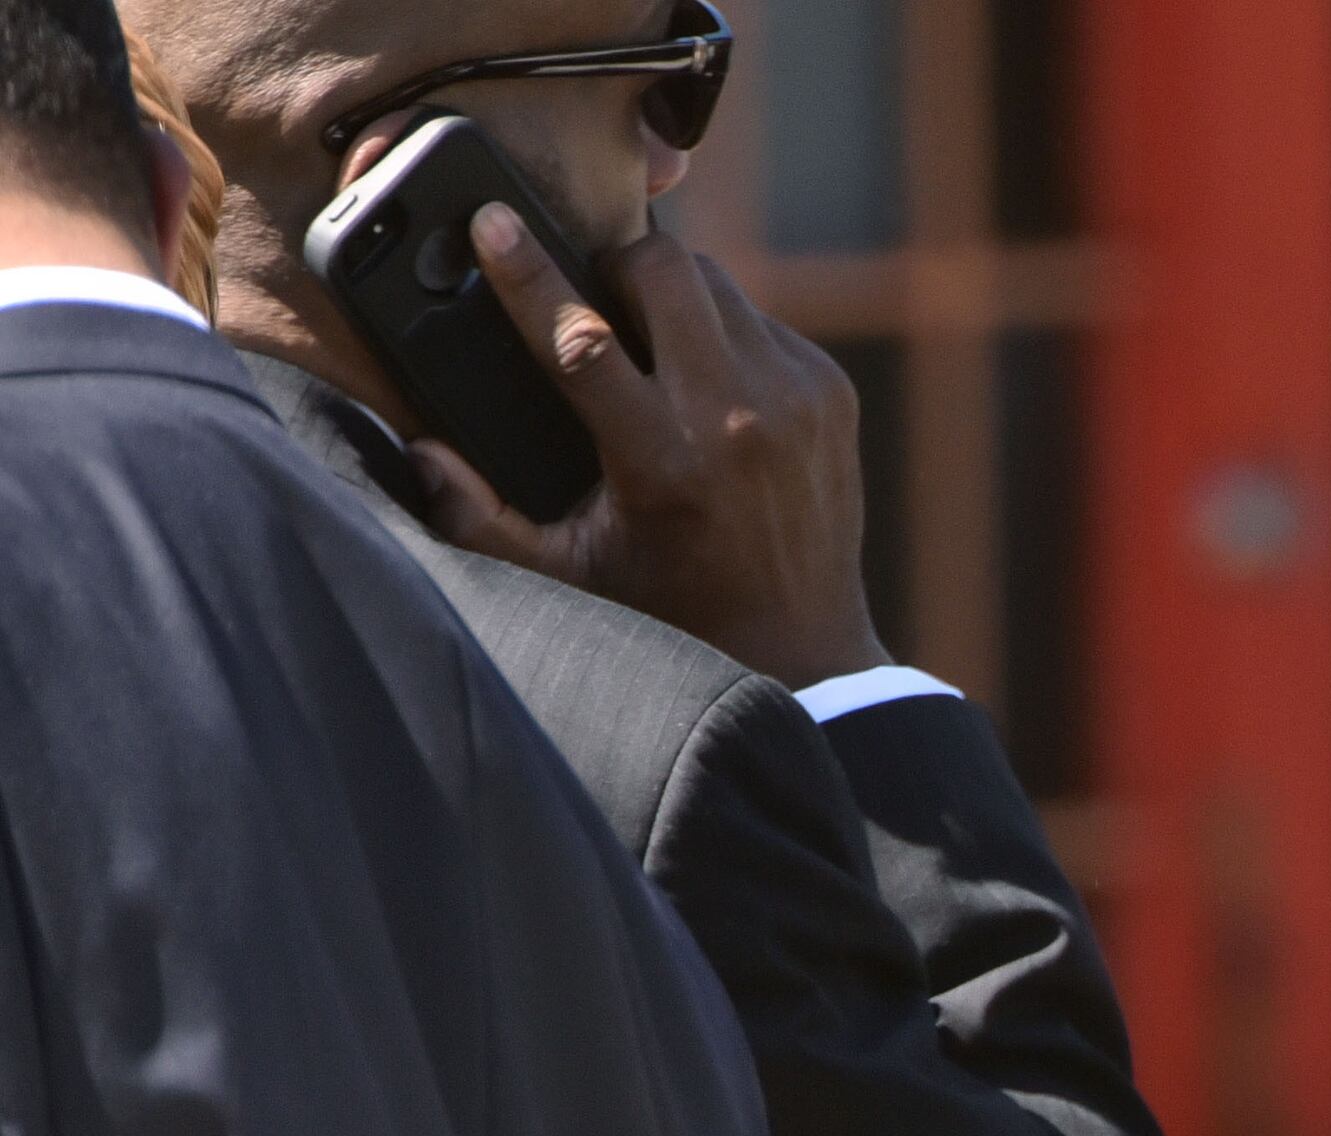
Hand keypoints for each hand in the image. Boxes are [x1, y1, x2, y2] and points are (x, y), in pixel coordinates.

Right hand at [409, 207, 889, 688]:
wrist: (805, 646)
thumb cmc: (674, 609)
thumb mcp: (568, 577)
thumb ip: (482, 520)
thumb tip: (424, 452)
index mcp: (663, 463)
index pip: (582, 341)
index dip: (529, 273)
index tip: (492, 221)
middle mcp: (737, 420)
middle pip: (662, 271)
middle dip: (614, 268)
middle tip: (592, 299)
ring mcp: (796, 398)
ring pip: (715, 283)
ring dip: (671, 297)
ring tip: (650, 344)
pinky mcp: (832, 390)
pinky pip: (760, 319)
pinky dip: (725, 333)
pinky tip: (708, 381)